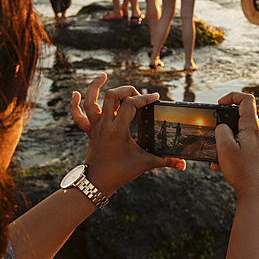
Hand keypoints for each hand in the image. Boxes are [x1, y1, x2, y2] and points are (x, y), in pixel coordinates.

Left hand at [70, 74, 183, 193]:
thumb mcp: (145, 164)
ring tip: (102, 76)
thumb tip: (184, 164)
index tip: (155, 98)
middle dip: (127, 90)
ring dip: (95, 86)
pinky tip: (76, 93)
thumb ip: (165, 161)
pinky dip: (74, 104)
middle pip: (112, 96)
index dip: (145, 98)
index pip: (132, 105)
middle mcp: (104, 125)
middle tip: (138, 94)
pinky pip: (77, 115)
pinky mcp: (89, 131)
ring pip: (90, 101)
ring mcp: (95, 126)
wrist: (97, 183)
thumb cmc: (121, 173)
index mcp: (118, 130)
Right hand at [211, 92, 258, 200]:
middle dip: (223, 123)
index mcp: (252, 127)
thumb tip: (222, 126)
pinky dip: (229, 152)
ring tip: (215, 156)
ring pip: (237, 134)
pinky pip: (240, 146)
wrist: (257, 192)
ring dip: (224, 141)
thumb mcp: (224, 147)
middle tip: (213, 131)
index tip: (219, 104)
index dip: (232, 96)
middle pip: (240, 116)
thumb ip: (221, 130)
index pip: (246, 100)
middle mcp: (258, 132)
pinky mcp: (256, 153)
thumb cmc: (242, 171)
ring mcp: (258, 143)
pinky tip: (220, 165)